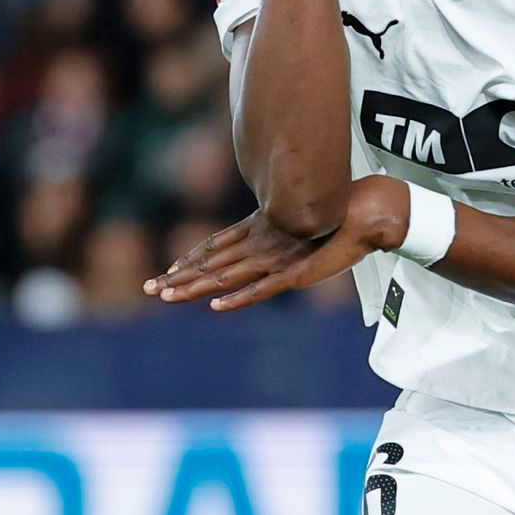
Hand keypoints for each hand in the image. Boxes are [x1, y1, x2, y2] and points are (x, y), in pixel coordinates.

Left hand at [145, 175, 407, 310]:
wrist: (366, 209)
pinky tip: (217, 307)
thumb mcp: (301, 216)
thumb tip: (278, 223)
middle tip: (148, 289)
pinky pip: (261, 289)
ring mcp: (275, 257)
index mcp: (260, 227)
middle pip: (211, 262)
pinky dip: (239, 298)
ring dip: (194, 287)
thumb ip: (284, 223)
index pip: (216, 246)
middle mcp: (260, 241)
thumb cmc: (339, 208)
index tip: (166, 272)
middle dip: (179, 277)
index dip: (190, 259)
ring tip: (166, 297)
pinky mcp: (295, 272)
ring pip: (226, 276)